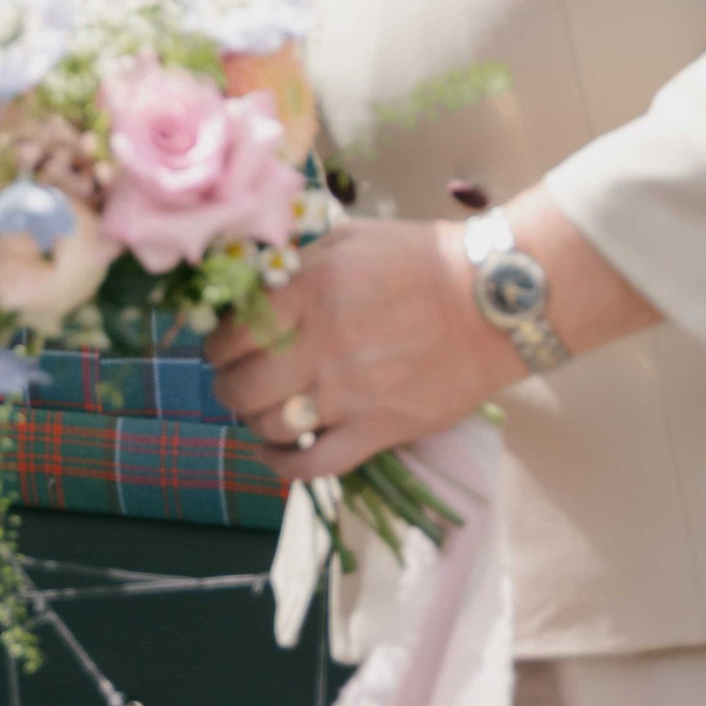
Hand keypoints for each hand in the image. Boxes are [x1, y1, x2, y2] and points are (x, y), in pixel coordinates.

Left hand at [205, 219, 522, 478]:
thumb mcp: (349, 239)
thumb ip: (297, 264)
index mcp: (309, 292)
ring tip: (263, 410)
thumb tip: (251, 283)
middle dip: (228, 387)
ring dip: (255, 422)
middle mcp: (322, 345)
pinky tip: (275, 452)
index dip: (215, 347)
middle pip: (242, 386)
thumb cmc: (420, 260)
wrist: (490, 301)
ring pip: (271, 426)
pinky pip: (315, 464)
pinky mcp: (380, 429)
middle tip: (236, 381)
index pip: (231, 335)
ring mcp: (350, 393)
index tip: (221, 348)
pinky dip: (283, 465)